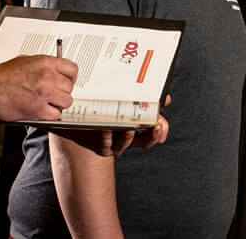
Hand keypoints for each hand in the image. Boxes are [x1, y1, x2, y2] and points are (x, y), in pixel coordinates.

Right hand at [0, 54, 76, 119]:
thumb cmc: (0, 76)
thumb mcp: (25, 60)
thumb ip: (43, 65)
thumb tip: (54, 70)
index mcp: (45, 62)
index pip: (72, 69)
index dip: (71, 78)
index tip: (67, 83)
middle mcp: (47, 76)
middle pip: (69, 87)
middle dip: (62, 93)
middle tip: (53, 96)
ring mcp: (44, 93)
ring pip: (66, 102)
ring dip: (58, 105)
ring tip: (47, 105)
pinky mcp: (38, 109)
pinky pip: (55, 115)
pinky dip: (50, 116)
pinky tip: (41, 112)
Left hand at [54, 94, 169, 156]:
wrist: (79, 120)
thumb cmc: (105, 108)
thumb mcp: (125, 100)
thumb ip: (143, 98)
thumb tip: (166, 98)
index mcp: (137, 127)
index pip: (154, 132)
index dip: (160, 130)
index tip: (160, 124)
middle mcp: (128, 137)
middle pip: (145, 142)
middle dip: (152, 136)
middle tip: (156, 126)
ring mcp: (115, 143)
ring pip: (125, 144)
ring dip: (128, 137)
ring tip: (129, 130)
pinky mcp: (100, 146)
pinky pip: (105, 145)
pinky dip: (107, 138)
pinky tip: (106, 129)